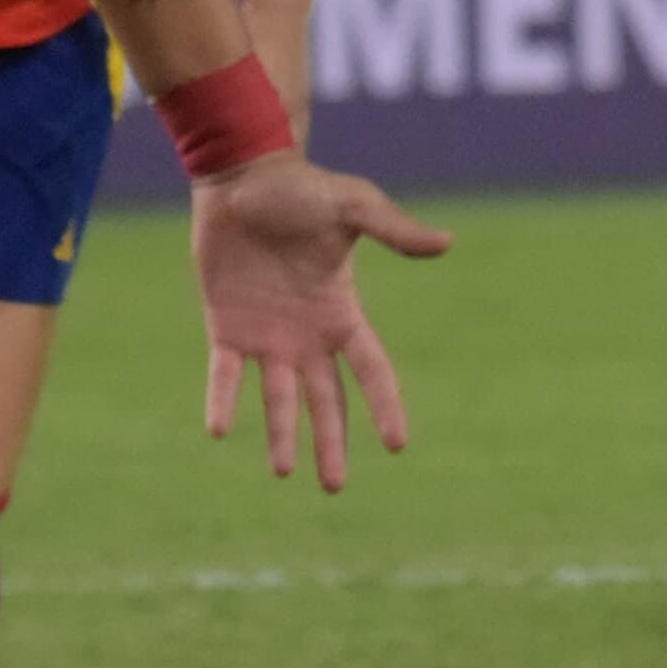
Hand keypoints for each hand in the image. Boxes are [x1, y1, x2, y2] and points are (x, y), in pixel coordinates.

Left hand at [190, 153, 451, 491]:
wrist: (243, 180)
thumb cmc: (303, 190)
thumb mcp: (356, 207)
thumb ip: (395, 230)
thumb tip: (447, 243)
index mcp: (342, 311)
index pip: (371, 369)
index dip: (384, 406)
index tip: (397, 445)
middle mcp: (307, 334)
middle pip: (325, 400)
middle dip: (331, 443)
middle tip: (334, 487)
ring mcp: (266, 335)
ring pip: (278, 398)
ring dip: (281, 435)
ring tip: (282, 472)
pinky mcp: (225, 327)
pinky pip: (224, 374)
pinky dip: (222, 400)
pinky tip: (219, 429)